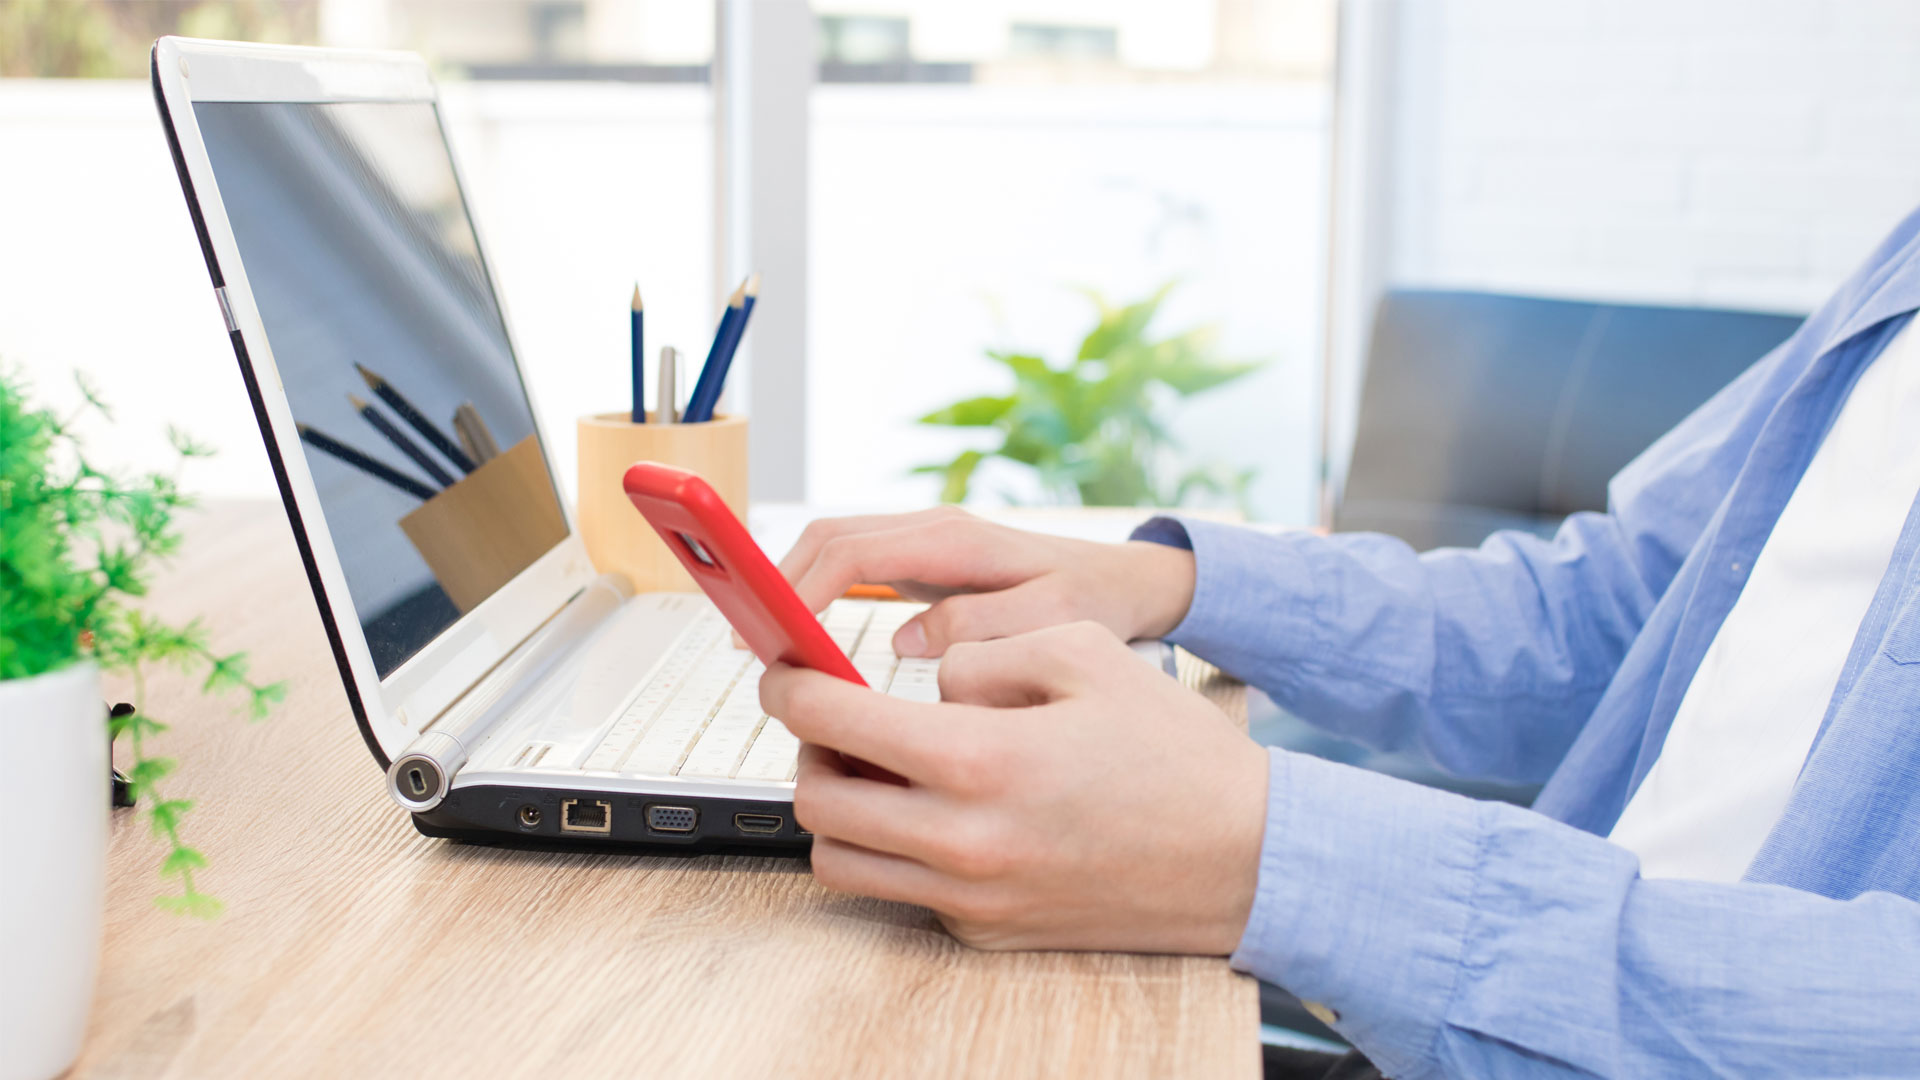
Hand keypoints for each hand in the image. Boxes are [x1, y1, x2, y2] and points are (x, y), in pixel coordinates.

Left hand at [760, 621, 1268, 953]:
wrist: (1246, 859)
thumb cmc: (1174, 752)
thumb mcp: (1086, 654)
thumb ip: (984, 654)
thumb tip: (921, 679)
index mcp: (979, 759)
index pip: (832, 720)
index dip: (790, 684)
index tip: (784, 668)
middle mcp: (962, 841)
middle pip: (814, 801)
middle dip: (806, 749)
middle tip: (833, 718)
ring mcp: (971, 898)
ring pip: (840, 861)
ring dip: (839, 807)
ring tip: (881, 767)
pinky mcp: (987, 932)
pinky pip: (902, 892)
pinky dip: (896, 850)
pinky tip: (941, 811)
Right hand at [776, 507, 1195, 657]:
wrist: (1127, 581)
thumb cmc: (1096, 599)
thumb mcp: (1053, 618)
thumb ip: (984, 625)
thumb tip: (909, 637)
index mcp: (955, 539)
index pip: (853, 551)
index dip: (802, 590)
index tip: (774, 633)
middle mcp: (933, 530)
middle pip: (827, 540)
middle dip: (777, 582)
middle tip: (745, 638)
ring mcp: (926, 543)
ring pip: (834, 548)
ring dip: (791, 584)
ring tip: (761, 638)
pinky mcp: (926, 563)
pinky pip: (854, 566)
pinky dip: (816, 591)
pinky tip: (802, 632)